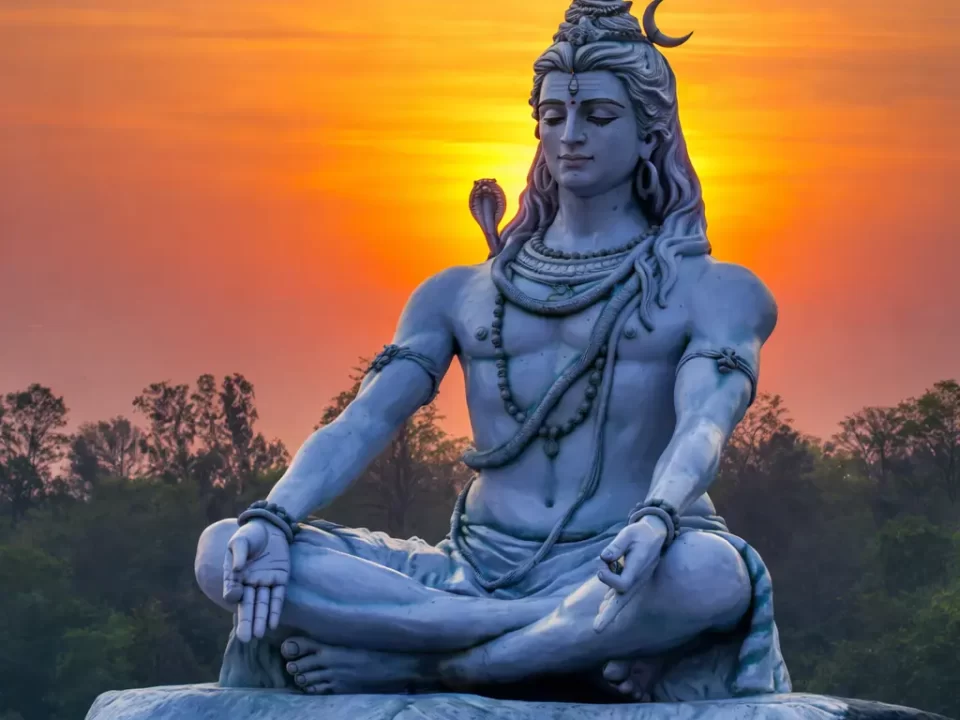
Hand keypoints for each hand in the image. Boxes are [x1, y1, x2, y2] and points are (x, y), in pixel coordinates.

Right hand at [222, 520, 290, 641]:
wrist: (270, 526)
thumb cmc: (251, 534)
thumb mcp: (241, 540)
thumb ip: (239, 554)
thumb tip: (237, 570)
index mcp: (235, 575)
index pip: (233, 590)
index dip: (234, 594)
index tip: (236, 595)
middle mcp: (249, 582)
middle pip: (247, 604)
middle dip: (247, 621)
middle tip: (245, 639)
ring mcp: (265, 582)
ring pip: (262, 604)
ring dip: (261, 619)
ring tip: (258, 635)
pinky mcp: (281, 579)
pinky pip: (278, 597)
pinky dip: (275, 610)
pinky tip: (272, 624)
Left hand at [593, 517, 667, 632]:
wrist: (655, 534)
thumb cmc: (641, 533)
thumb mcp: (628, 534)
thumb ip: (616, 546)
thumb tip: (604, 558)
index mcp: (637, 569)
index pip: (622, 584)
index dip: (608, 578)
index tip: (601, 567)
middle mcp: (637, 579)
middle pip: (622, 601)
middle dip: (609, 615)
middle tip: (596, 630)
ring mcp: (635, 581)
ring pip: (620, 599)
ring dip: (609, 610)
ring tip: (598, 625)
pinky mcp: (631, 578)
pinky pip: (620, 593)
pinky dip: (611, 600)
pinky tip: (603, 606)